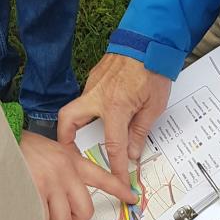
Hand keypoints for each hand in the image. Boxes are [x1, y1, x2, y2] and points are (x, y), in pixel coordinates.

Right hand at [19, 131, 132, 219]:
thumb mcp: (49, 152)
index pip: (101, 176)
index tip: (131, 196)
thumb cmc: (21, 147)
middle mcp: (64, 170)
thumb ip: (64, 171)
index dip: (119, 188)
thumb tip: (69, 202)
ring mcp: (50, 181)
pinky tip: (33, 217)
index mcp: (70, 159)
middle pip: (84, 210)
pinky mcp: (35, 190)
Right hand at [57, 54, 171, 198]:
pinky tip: (104, 112)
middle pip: (68, 120)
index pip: (113, 145)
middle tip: (74, 155)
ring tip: (95, 135)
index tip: (117, 180)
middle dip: (66, 140)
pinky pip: (87, 95)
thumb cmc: (153, 69)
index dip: (115, 166)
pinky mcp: (95, 75)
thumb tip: (131, 151)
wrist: (148, 39)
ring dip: (81, 123)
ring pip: (78, 107)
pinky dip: (91, 108)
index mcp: (114, 106)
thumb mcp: (154, 105)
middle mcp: (97, 94)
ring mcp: (93, 83)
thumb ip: (139, 130)